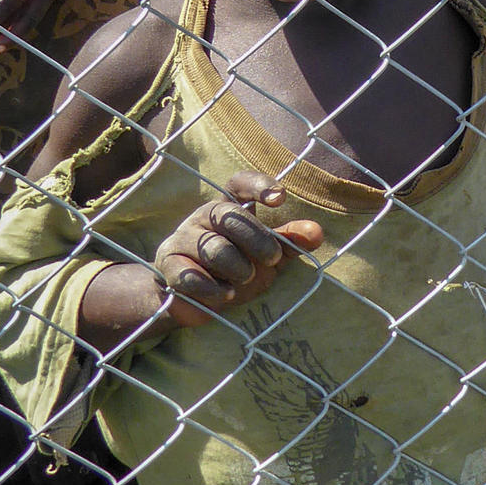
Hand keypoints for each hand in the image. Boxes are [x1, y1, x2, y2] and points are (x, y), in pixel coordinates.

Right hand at [153, 172, 324, 327]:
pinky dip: (213, 289)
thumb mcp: (267, 256)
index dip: (258, 184)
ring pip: (214, 248)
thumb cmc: (234, 270)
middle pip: (230, 216)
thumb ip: (289, 243)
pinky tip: (225, 295)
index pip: (239, 183)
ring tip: (244, 279)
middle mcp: (204, 216)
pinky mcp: (168, 264)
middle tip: (273, 259)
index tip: (279, 198)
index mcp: (229, 207)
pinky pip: (191, 275)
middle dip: (257, 239)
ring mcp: (183, 238)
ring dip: (237, 267)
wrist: (193, 301)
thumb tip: (317, 232)